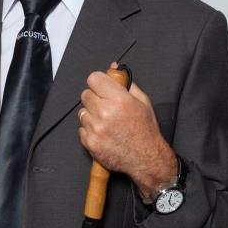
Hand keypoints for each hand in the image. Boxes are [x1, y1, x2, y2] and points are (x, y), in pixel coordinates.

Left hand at [79, 64, 176, 198]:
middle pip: (85, 94)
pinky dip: (90, 130)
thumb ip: (126, 83)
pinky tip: (103, 133)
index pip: (93, 79)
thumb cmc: (146, 131)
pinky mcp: (90, 142)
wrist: (146, 159)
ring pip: (82, 112)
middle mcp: (105, 112)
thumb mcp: (142, 102)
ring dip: (91, 115)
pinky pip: (81, 129)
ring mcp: (95, 128)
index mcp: (119, 99)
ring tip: (106, 122)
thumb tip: (114, 68)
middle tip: (106, 106)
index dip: (98, 82)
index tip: (102, 87)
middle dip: (95, 98)